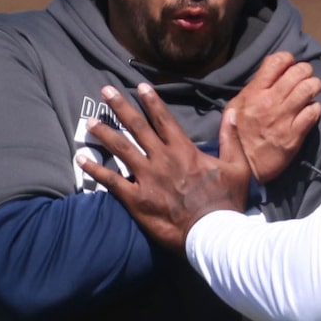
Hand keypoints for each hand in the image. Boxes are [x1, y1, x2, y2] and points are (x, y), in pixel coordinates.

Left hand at [80, 80, 249, 252]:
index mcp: (184, 150)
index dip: (151, 101)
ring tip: (89, 122)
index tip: (139, 87)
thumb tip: (232, 113)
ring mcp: (147, 178)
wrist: (213, 233)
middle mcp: (162, 159)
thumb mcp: (238, 167)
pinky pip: (111, 181)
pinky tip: (81, 159)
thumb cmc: (227, 201)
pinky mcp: (137, 198)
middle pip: (137, 127)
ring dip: (104, 133)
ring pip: (121, 149)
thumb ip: (231, 139)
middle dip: (120, 107)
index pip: (164, 119)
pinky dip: (95, 170)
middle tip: (105, 91)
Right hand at [221, 52, 320, 183]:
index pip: (276, 61)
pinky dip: (316, 108)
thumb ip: (251, 90)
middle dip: (306, 71)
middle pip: (298, 72)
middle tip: (306, 77)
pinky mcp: (296, 133)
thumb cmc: (239, 134)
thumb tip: (268, 74)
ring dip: (314, 86)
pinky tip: (311, 111)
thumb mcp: (234, 107)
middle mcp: (270, 101)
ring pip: (309, 88)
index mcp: (253, 92)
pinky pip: (314, 112)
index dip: (288, 59)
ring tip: (312, 90)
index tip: (290, 65)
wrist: (245, 166)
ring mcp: (284, 117)